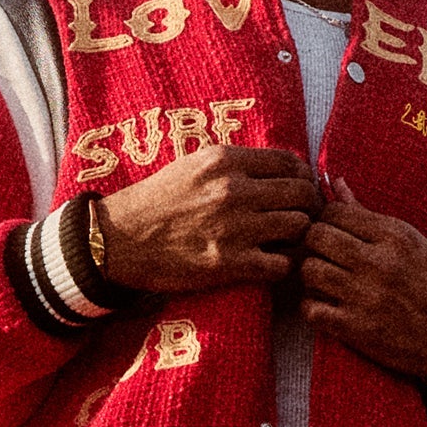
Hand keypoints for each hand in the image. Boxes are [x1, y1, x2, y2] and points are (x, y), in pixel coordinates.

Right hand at [96, 143, 323, 293]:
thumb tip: (275, 167)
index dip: (304, 177)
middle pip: (302, 193)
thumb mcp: (193, 165)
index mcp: (225, 161)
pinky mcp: (229, 263)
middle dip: (309, 206)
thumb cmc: (156, 202)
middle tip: (302, 218)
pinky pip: (282, 264)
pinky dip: (283, 266)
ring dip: (299, 237)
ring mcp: (234, 227)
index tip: (300, 189)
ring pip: (300, 227)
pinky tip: (271, 264)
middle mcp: (234, 190)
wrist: (118, 241)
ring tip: (287, 242)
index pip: (291, 162)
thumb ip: (234, 163)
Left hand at [296, 187, 426, 383]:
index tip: (331, 232)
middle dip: (313, 244)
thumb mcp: (410, 242)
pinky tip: (327, 307)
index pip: (334, 212)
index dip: (325, 220)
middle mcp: (380, 263)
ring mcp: (366, 296)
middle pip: (316, 236)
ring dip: (311, 276)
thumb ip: (367, 214)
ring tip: (325, 281)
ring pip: (309, 270)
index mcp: (394, 236)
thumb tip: (336, 182)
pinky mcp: (357, 328)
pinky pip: (311, 309)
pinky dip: (313, 308)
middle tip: (322, 255)